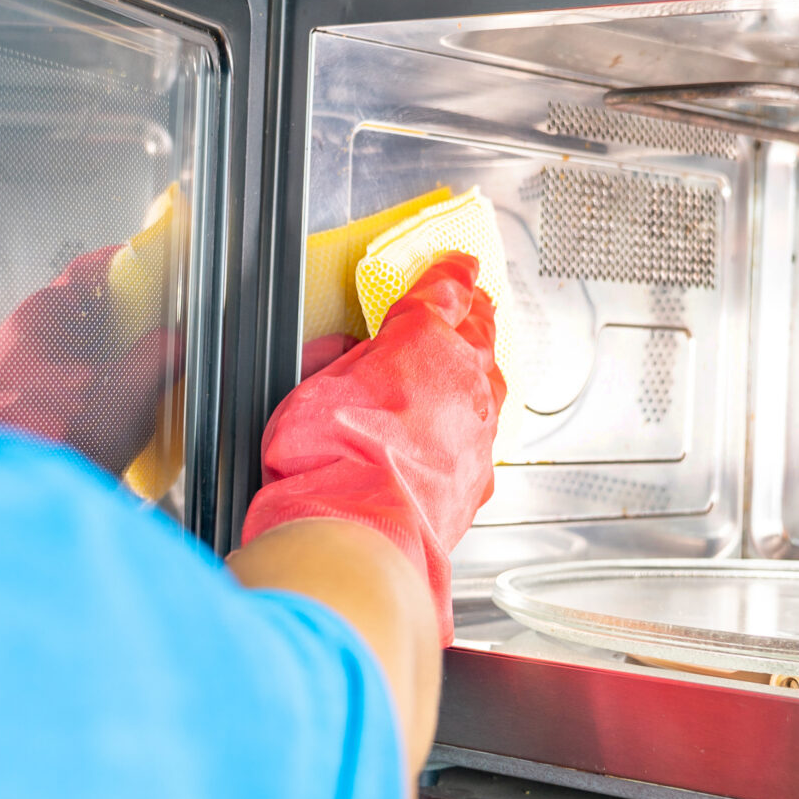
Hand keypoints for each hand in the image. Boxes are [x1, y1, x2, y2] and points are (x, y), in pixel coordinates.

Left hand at [0, 188, 185, 485]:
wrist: (24, 499)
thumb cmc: (60, 439)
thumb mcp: (130, 390)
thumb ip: (160, 355)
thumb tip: (178, 342)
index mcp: (36, 320)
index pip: (84, 273)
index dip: (123, 269)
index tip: (151, 270)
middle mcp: (19, 343)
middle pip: (79, 313)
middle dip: (121, 319)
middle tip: (158, 325)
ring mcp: (15, 379)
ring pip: (72, 351)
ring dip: (108, 356)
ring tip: (144, 371)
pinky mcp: (21, 413)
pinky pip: (64, 385)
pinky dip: (93, 387)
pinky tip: (118, 408)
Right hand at [239, 254, 506, 641]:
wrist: (359, 533)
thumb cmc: (327, 459)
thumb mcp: (308, 390)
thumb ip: (335, 363)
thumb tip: (345, 354)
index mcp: (422, 341)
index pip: (443, 294)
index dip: (450, 276)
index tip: (458, 266)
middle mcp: (463, 380)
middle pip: (479, 334)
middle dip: (475, 315)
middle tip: (474, 304)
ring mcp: (478, 431)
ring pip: (490, 385)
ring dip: (481, 370)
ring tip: (474, 363)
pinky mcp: (479, 477)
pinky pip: (484, 438)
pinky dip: (474, 427)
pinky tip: (465, 432)